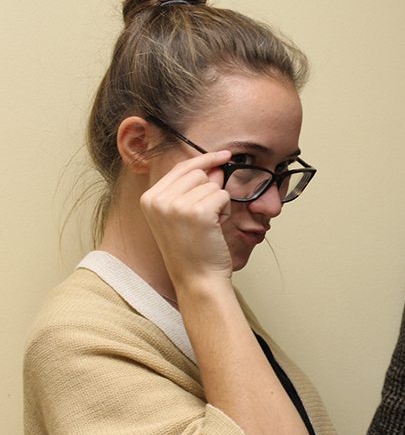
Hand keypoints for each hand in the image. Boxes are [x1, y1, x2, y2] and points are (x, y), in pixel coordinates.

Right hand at [140, 150, 233, 288]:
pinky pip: (222, 195)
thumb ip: (192, 189)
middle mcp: (158, 199)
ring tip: (208, 226)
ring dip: (218, 203)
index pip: (181, 168)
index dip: (204, 160)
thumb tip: (215, 166)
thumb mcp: (181, 216)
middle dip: (210, 190)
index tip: (223, 155)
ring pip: (212, 184)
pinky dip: (225, 211)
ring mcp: (176, 205)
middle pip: (197, 173)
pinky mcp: (198, 212)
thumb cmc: (193, 250)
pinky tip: (215, 228)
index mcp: (149, 198)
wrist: (197, 279)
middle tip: (207, 216)